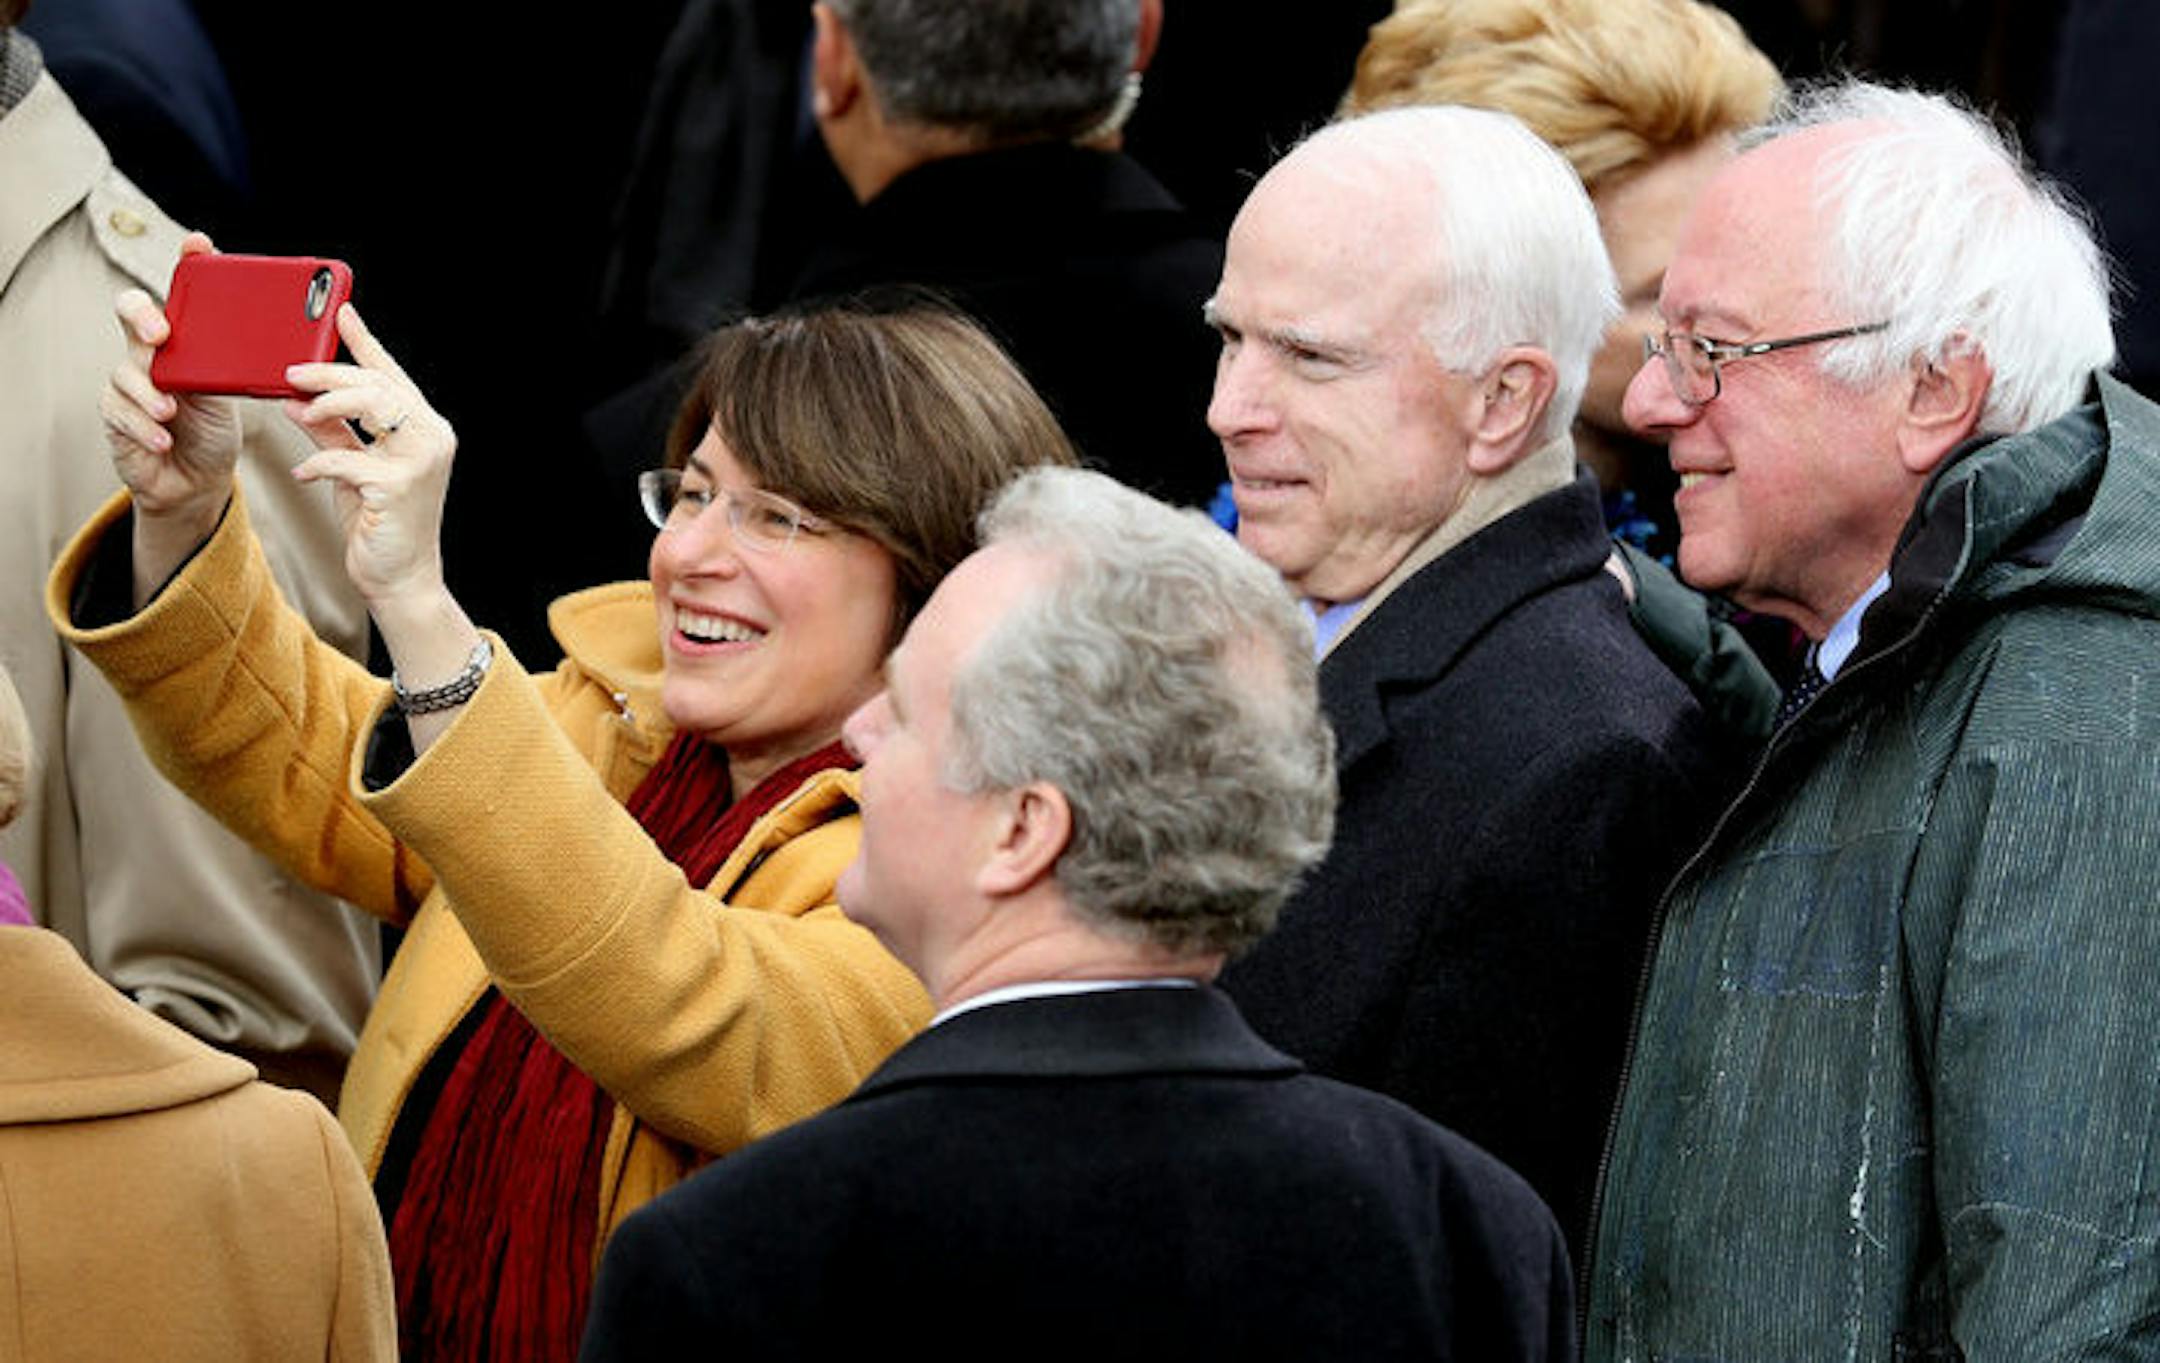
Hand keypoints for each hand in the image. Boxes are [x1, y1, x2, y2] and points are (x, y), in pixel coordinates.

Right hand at [102, 233, 242, 528]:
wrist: (195, 480)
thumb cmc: (214, 430)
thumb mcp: (235, 397)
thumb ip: (247, 371)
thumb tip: (295, 353)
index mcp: (185, 340)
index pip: (180, 291)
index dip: (187, 264)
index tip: (199, 244)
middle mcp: (151, 352)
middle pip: (132, 312)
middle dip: (143, 315)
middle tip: (162, 333)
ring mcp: (129, 381)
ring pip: (126, 370)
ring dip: (149, 391)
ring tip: (169, 410)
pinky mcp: (116, 414)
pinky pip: (121, 412)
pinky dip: (145, 426)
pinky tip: (163, 438)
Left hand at [285, 304, 458, 610]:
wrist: (401, 579)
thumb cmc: (380, 523)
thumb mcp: (351, 468)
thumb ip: (329, 431)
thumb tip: (294, 398)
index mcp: (424, 428)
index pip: (392, 374)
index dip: (365, 341)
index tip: (340, 311)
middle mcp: (431, 438)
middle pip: (378, 384)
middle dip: (329, 374)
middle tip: (290, 373)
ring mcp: (419, 462)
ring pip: (372, 407)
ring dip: (327, 404)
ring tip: (298, 411)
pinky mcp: (397, 488)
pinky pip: (347, 458)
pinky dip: (318, 462)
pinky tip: (303, 472)